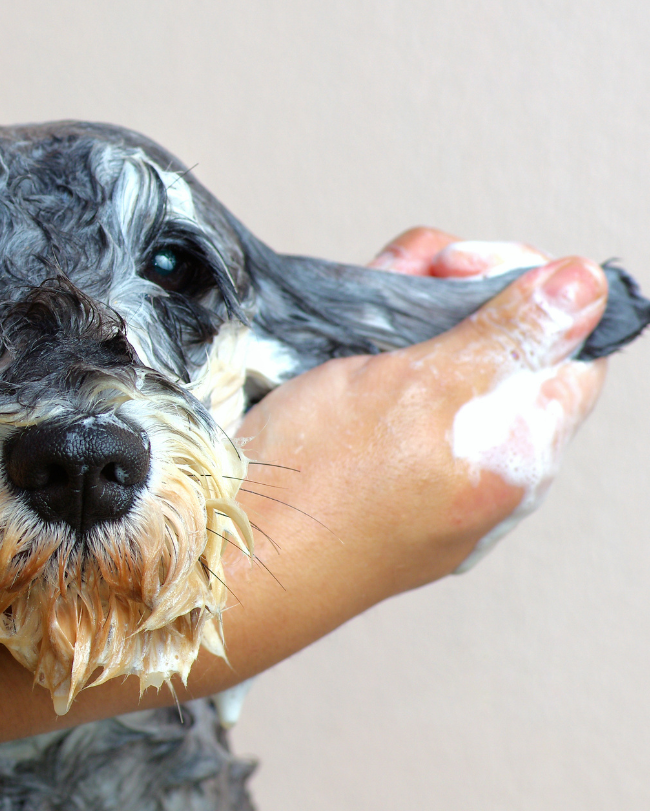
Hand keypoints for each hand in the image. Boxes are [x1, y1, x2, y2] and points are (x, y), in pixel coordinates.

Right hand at [225, 246, 606, 666]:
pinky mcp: (369, 457)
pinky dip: (377, 341)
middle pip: (500, 350)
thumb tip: (589, 287)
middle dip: (460, 290)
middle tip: (417, 271)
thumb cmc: (321, 489)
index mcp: (518, 455)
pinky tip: (349, 316)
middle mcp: (479, 462)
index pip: (568, 352)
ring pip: (442, 362)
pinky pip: (395, 390)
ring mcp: (422, 462)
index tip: (465, 267)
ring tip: (375, 286)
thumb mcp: (424, 390)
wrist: (226, 548)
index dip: (530, 290)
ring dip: (414, 309)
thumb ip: (510, 338)